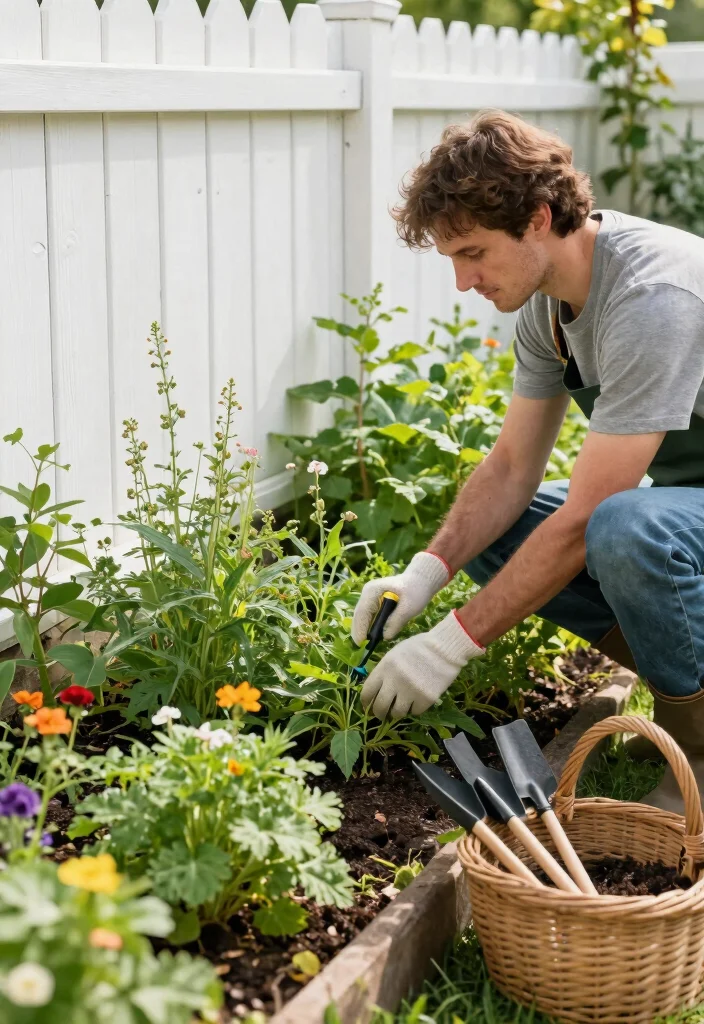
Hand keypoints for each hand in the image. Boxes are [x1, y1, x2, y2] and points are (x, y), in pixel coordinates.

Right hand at [351, 551, 450, 645]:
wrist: (421, 581)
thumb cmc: (416, 591)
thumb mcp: (409, 607)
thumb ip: (396, 621)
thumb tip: (384, 637)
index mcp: (373, 591)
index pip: (362, 612)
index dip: (360, 628)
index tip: (362, 643)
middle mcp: (367, 592)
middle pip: (358, 615)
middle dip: (359, 631)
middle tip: (362, 648)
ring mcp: (369, 596)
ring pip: (361, 616)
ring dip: (363, 630)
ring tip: (365, 645)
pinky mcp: (374, 601)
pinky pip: (367, 616)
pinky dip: (368, 626)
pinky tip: (372, 637)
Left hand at [360, 611, 484, 718]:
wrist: (445, 648)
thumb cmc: (419, 647)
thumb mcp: (395, 653)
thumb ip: (385, 670)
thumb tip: (377, 689)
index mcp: (384, 668)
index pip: (367, 692)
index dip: (365, 702)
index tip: (367, 706)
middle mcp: (394, 681)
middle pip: (380, 707)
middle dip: (379, 714)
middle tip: (382, 715)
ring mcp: (410, 692)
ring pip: (397, 713)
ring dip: (397, 712)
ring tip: (401, 707)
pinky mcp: (425, 699)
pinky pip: (415, 712)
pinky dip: (415, 708)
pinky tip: (417, 701)